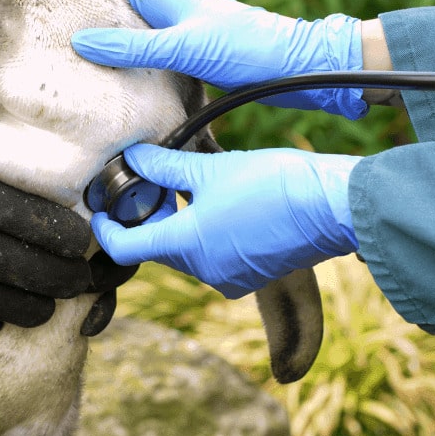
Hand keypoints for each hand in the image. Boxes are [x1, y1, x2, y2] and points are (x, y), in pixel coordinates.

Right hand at [72, 0, 367, 118]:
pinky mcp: (195, 64)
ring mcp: (185, 40)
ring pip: (139, 42)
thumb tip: (81, 40)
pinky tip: (122, 91)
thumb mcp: (184, 47)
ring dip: (115, 52)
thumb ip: (134, 47)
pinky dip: (137, 74)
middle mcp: (174, 15)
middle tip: (52, 37)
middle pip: (123, 14)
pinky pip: (156, 66)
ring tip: (77, 67)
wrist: (301, 71)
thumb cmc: (248, 48)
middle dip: (92, 23)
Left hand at [89, 143, 360, 297]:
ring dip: (176, 224)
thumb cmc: (273, 182)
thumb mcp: (211, 168)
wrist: (333, 205)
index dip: (105, 229)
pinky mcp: (250, 274)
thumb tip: (134, 157)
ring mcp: (229, 278)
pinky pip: (211, 257)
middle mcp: (204, 271)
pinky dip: (202, 234)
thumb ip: (164, 166)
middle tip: (154, 182)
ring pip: (183, 252)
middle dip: (147, 217)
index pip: (124, 248)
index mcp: (187, 245)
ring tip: (189, 186)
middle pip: (155, 248)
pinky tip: (217, 203)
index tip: (101, 211)